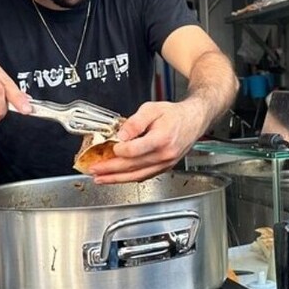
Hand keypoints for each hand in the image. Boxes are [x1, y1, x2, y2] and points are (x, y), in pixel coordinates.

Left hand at [88, 100, 208, 183]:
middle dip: (110, 170)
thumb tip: (121, 135)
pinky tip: (118, 178)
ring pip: (137, 175)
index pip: (134, 150)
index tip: (110, 148)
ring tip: (101, 179)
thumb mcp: (152, 109)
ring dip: (117, 179)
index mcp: (162, 138)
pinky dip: (130, 179)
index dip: (119, 151)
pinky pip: (145, 176)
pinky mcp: (165, 167)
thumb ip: (135, 121)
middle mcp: (165, 154)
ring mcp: (166, 163)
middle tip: (94, 171)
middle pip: (132, 166)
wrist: (194, 120)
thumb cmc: (174, 114)